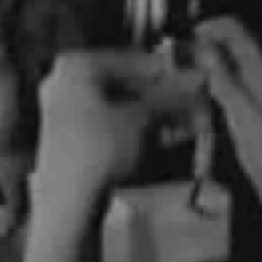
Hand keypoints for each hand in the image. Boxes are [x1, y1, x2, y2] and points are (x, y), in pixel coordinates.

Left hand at [32, 49, 198, 198]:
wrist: (68, 201)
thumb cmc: (100, 147)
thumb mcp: (142, 117)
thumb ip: (171, 95)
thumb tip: (200, 78)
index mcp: (75, 65)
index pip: (132, 60)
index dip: (168, 71)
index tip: (195, 80)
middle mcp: (63, 80)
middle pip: (124, 83)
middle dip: (162, 96)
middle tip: (194, 104)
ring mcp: (62, 109)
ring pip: (119, 105)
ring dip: (154, 114)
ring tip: (186, 122)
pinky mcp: (68, 138)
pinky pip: (108, 124)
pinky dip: (136, 128)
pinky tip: (164, 137)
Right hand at [194, 17, 261, 228]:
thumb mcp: (246, 116)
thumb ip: (225, 81)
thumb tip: (204, 48)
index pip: (240, 35)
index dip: (214, 27)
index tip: (185, 36)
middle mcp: (260, 85)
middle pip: (231, 53)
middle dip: (204, 49)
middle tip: (173, 60)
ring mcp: (255, 104)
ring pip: (226, 76)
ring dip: (202, 72)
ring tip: (175, 81)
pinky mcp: (248, 124)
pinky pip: (224, 100)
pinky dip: (207, 96)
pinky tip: (190, 109)